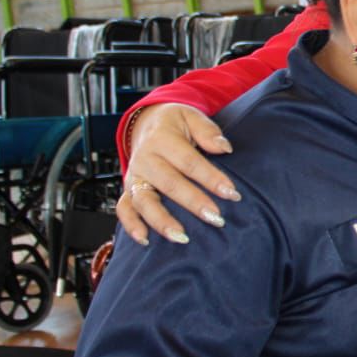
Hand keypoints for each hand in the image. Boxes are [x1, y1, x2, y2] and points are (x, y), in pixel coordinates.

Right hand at [117, 105, 239, 245]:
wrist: (146, 123)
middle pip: (169, 183)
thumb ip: (207, 130)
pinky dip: (131, 225)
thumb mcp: (191, 116)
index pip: (189, 161)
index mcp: (162, 139)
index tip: (232, 193)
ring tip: (182, 238)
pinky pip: (124, 209)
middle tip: (216, 218)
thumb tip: (224, 147)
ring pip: (144, 201)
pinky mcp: (128, 190)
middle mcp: (145, 159)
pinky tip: (145, 240)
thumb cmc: (175, 124)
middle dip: (193, 203)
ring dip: (162, 221)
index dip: (211, 178)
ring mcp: (135, 177)